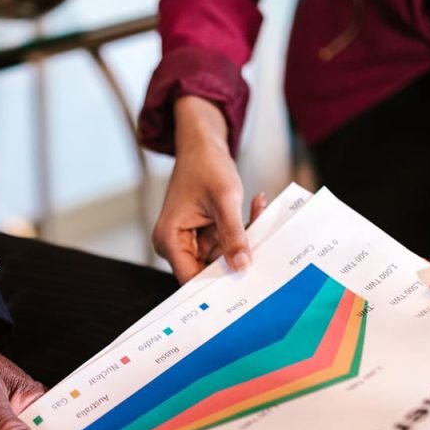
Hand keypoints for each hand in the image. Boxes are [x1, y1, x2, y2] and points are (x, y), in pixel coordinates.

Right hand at [154, 95, 253, 282]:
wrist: (203, 145)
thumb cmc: (205, 165)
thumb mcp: (224, 199)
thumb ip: (233, 235)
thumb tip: (241, 267)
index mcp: (170, 239)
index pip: (191, 279)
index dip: (216, 285)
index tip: (244, 283)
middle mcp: (176, 244)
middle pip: (209, 270)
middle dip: (237, 257)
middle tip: (260, 244)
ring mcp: (191, 241)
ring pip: (223, 257)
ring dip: (243, 239)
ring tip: (257, 213)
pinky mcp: (204, 236)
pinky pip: (227, 244)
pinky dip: (243, 230)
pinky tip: (254, 208)